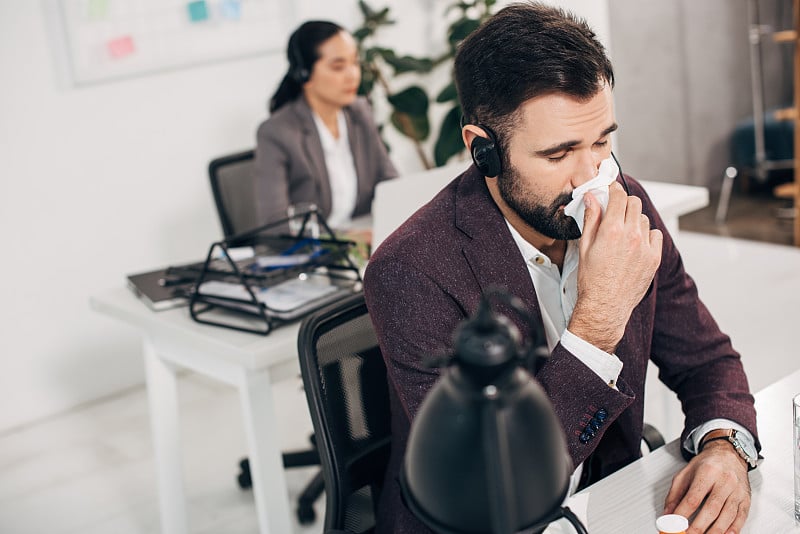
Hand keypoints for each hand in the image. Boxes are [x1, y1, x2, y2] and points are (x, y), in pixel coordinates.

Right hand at [568, 182, 662, 351]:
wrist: (605, 307)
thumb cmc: (592, 281)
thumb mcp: (584, 247)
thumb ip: (591, 219)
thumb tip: (592, 199)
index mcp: (612, 231)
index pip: (619, 196)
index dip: (613, 190)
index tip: (610, 191)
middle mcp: (632, 236)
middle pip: (634, 203)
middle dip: (623, 204)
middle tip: (614, 212)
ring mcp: (646, 248)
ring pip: (644, 218)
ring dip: (634, 220)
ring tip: (622, 234)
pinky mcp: (654, 258)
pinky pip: (655, 235)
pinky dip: (646, 235)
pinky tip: (635, 244)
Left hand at [663, 440, 750, 533]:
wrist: (728, 454)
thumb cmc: (707, 464)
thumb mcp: (685, 473)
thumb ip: (675, 494)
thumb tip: (668, 513)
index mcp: (707, 472)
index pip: (693, 497)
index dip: (683, 513)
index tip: (675, 524)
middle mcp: (725, 481)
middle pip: (711, 509)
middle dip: (698, 527)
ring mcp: (737, 492)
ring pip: (727, 516)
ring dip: (714, 532)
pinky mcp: (746, 500)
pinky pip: (740, 518)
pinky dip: (731, 530)